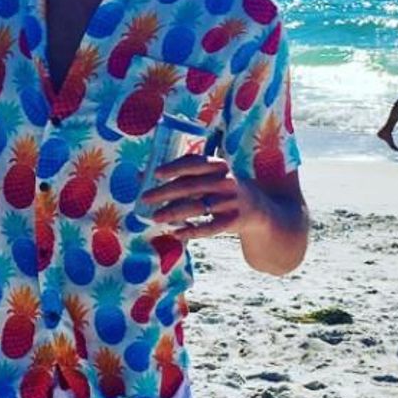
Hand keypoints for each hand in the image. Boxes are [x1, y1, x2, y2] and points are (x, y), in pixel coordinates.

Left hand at [141, 153, 256, 239]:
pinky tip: (176, 233)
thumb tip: (140, 175)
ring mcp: (232, 201)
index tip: (156, 173)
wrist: (256, 208)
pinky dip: (192, 231)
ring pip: (198, 207)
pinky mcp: (235, 220)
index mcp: (218, 165)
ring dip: (174, 213)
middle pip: (192, 186)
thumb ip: (179, 175)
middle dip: (166, 192)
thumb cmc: (219, 188)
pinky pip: (210, 228)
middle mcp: (226, 181)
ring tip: (155, 217)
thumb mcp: (206, 176)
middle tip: (145, 198)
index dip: (175, 168)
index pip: (195, 163)